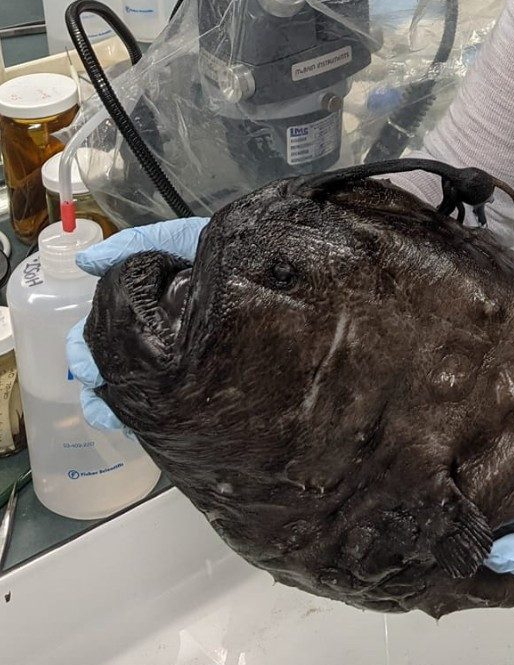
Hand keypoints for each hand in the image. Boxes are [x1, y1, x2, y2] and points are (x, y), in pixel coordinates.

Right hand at [66, 217, 208, 430]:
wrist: (276, 268)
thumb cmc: (228, 253)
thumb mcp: (183, 239)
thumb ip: (137, 244)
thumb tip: (86, 261)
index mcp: (147, 306)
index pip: (104, 329)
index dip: (86, 347)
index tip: (87, 367)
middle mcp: (157, 335)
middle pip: (111, 362)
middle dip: (97, 377)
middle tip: (99, 383)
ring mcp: (178, 360)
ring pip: (132, 387)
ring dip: (112, 401)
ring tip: (112, 415)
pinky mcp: (200, 379)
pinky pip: (165, 403)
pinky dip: (138, 416)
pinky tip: (130, 426)